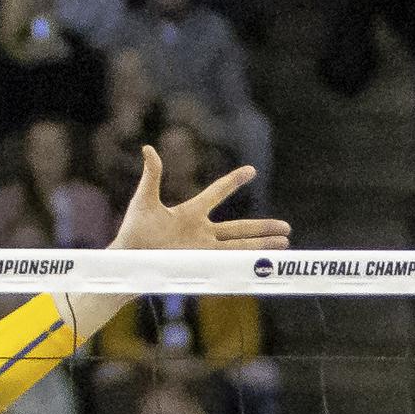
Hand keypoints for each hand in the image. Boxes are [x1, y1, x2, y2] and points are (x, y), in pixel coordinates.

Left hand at [108, 147, 291, 254]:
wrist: (128, 259)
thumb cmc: (134, 230)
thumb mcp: (144, 200)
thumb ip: (152, 175)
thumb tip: (148, 148)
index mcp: (190, 213)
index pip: (217, 193)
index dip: (234, 181)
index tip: (251, 170)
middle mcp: (201, 232)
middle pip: (240, 228)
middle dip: (263, 227)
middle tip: (286, 227)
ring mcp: (203, 250)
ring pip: (241, 246)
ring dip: (263, 245)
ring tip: (285, 243)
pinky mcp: (200, 264)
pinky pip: (229, 263)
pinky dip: (247, 264)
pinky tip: (263, 265)